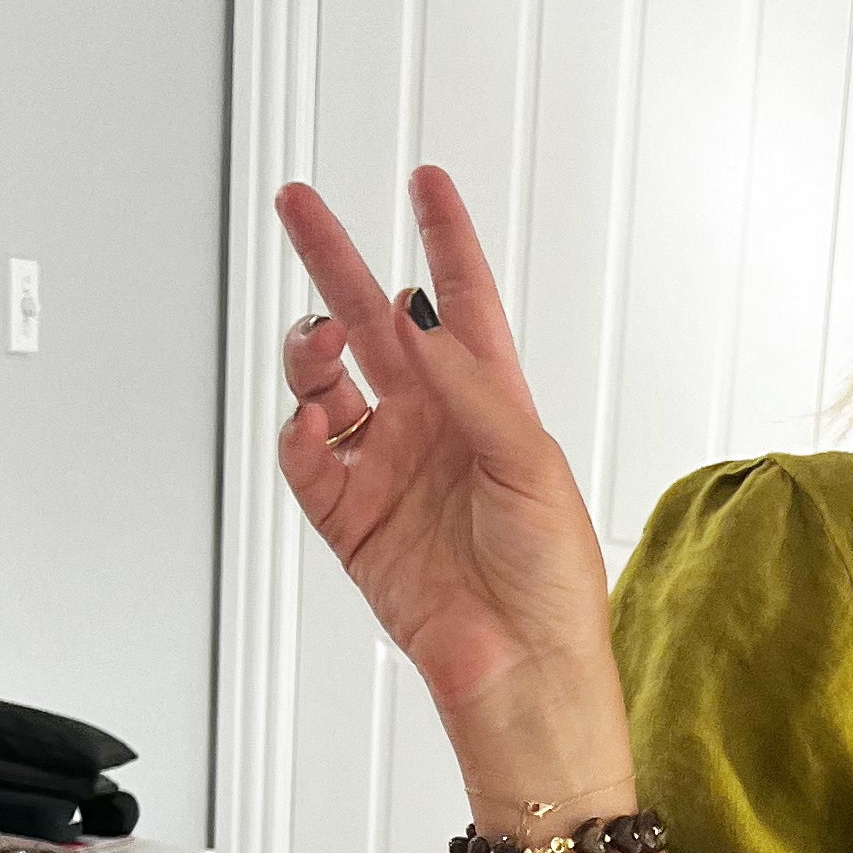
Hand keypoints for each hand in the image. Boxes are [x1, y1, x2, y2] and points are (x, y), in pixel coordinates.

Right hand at [273, 166, 633, 789]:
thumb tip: (418, 319)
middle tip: (300, 205)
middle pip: (373, 323)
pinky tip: (312, 421)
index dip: (445, 239)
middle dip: (336, 261)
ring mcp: (390, 471)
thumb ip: (470, 386)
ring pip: (328, 382)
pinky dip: (298, 432)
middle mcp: (436, 429)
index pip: (464, 303)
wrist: (522, 671)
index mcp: (492, 407)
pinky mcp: (352, 521)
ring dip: (313, 353)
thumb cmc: (553, 584)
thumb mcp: (529, 464)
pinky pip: (306, 457)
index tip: (427, 181)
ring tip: (317, 346)